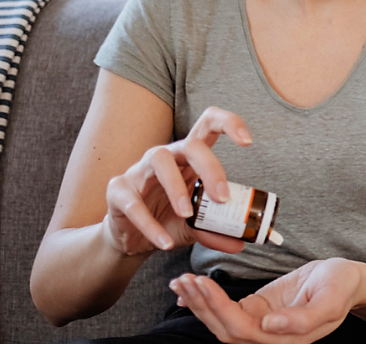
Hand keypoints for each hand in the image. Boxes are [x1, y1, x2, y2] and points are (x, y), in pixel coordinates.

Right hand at [102, 106, 252, 255]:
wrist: (130, 238)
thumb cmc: (167, 219)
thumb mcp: (197, 227)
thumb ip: (216, 231)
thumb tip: (241, 242)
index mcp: (189, 159)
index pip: (209, 125)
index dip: (229, 123)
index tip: (248, 142)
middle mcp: (166, 157)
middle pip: (190, 144)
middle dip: (210, 167)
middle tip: (222, 198)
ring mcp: (140, 170)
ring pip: (159, 160)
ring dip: (177, 188)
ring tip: (188, 216)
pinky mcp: (118, 190)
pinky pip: (133, 202)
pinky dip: (151, 225)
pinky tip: (164, 242)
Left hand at [171, 259, 362, 343]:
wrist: (348, 280)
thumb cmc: (342, 287)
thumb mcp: (331, 299)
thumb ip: (304, 319)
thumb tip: (270, 326)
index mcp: (286, 340)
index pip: (242, 330)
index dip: (218, 309)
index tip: (203, 283)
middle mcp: (269, 338)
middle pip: (224, 329)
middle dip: (201, 305)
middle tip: (184, 279)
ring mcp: (261, 326)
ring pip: (221, 322)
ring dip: (198, 303)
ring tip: (181, 281)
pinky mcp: (257, 311)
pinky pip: (226, 311)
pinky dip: (206, 301)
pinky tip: (188, 292)